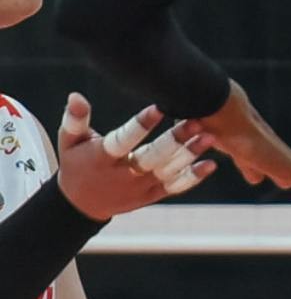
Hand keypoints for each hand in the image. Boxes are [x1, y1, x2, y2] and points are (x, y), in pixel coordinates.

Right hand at [54, 94, 217, 220]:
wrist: (81, 204)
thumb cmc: (77, 162)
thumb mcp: (70, 142)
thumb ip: (75, 119)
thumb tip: (76, 95)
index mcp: (101, 159)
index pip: (123, 141)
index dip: (140, 125)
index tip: (159, 108)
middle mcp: (122, 175)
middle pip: (152, 157)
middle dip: (174, 141)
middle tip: (196, 122)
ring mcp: (139, 188)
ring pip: (168, 171)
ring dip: (189, 155)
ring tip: (210, 137)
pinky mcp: (152, 195)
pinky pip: (175, 187)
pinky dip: (193, 177)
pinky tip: (212, 164)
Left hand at [203, 80, 290, 206]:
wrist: (215, 108)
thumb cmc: (249, 138)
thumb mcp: (286, 166)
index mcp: (267, 150)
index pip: (279, 165)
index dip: (283, 176)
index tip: (285, 186)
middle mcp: (245, 141)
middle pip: (252, 157)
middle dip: (256, 168)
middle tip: (256, 180)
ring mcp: (219, 133)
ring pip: (226, 147)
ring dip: (227, 157)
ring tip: (212, 159)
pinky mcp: (195, 130)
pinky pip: (198, 142)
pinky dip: (197, 146)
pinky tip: (187, 147)